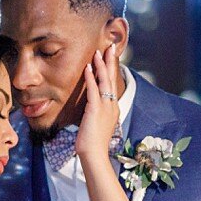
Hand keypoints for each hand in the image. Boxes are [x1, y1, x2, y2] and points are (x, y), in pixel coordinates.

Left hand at [75, 42, 121, 162]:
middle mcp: (112, 105)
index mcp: (113, 108)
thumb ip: (95, 115)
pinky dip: (90, 77)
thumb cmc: (93, 144)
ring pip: (105, 81)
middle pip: (113, 78)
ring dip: (101, 65)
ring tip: (99, 51)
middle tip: (111, 46)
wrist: (94, 155)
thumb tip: (90, 111)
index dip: (112, 69)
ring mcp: (105, 107)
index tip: (110, 57)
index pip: (113, 84)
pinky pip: (93, 89)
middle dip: (111, 61)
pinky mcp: (95, 110)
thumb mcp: (96, 126)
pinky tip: (87, 67)